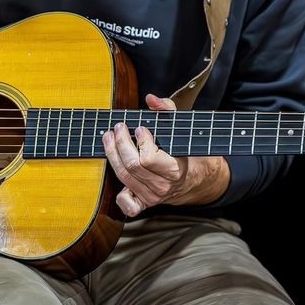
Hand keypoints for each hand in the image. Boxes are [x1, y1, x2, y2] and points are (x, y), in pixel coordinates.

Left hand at [103, 93, 229, 216]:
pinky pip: (128, 206)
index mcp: (174, 171)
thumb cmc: (186, 151)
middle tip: (119, 127)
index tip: (140, 128)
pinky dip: (119, 194)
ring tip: (109, 137)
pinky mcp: (144, 203)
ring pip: (124, 177)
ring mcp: (152, 197)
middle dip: (121, 143)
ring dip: (113, 154)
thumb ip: (167, 109)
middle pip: (132, 166)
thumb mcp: (181, 128)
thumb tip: (151, 99)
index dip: (141, 141)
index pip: (148, 159)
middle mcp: (162, 187)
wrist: (195, 179)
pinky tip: (116, 170)